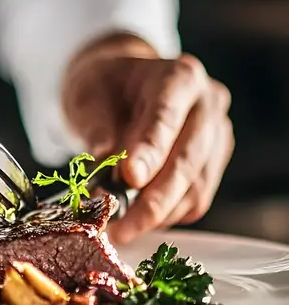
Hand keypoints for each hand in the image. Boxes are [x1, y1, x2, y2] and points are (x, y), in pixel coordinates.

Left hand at [61, 34, 233, 243]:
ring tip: (120, 228)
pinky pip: (194, 201)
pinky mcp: (213, 165)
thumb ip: (97, 128)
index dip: (150, 150)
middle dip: (153, 199)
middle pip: (188, 159)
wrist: (120, 90)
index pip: (167, 116)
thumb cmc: (105, 89)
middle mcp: (207, 104)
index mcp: (179, 77)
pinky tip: (138, 220)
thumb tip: (106, 165)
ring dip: (156, 215)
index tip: (129, 178)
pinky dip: (165, 217)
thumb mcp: (88, 97)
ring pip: (195, 188)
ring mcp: (216, 136)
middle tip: (120, 224)